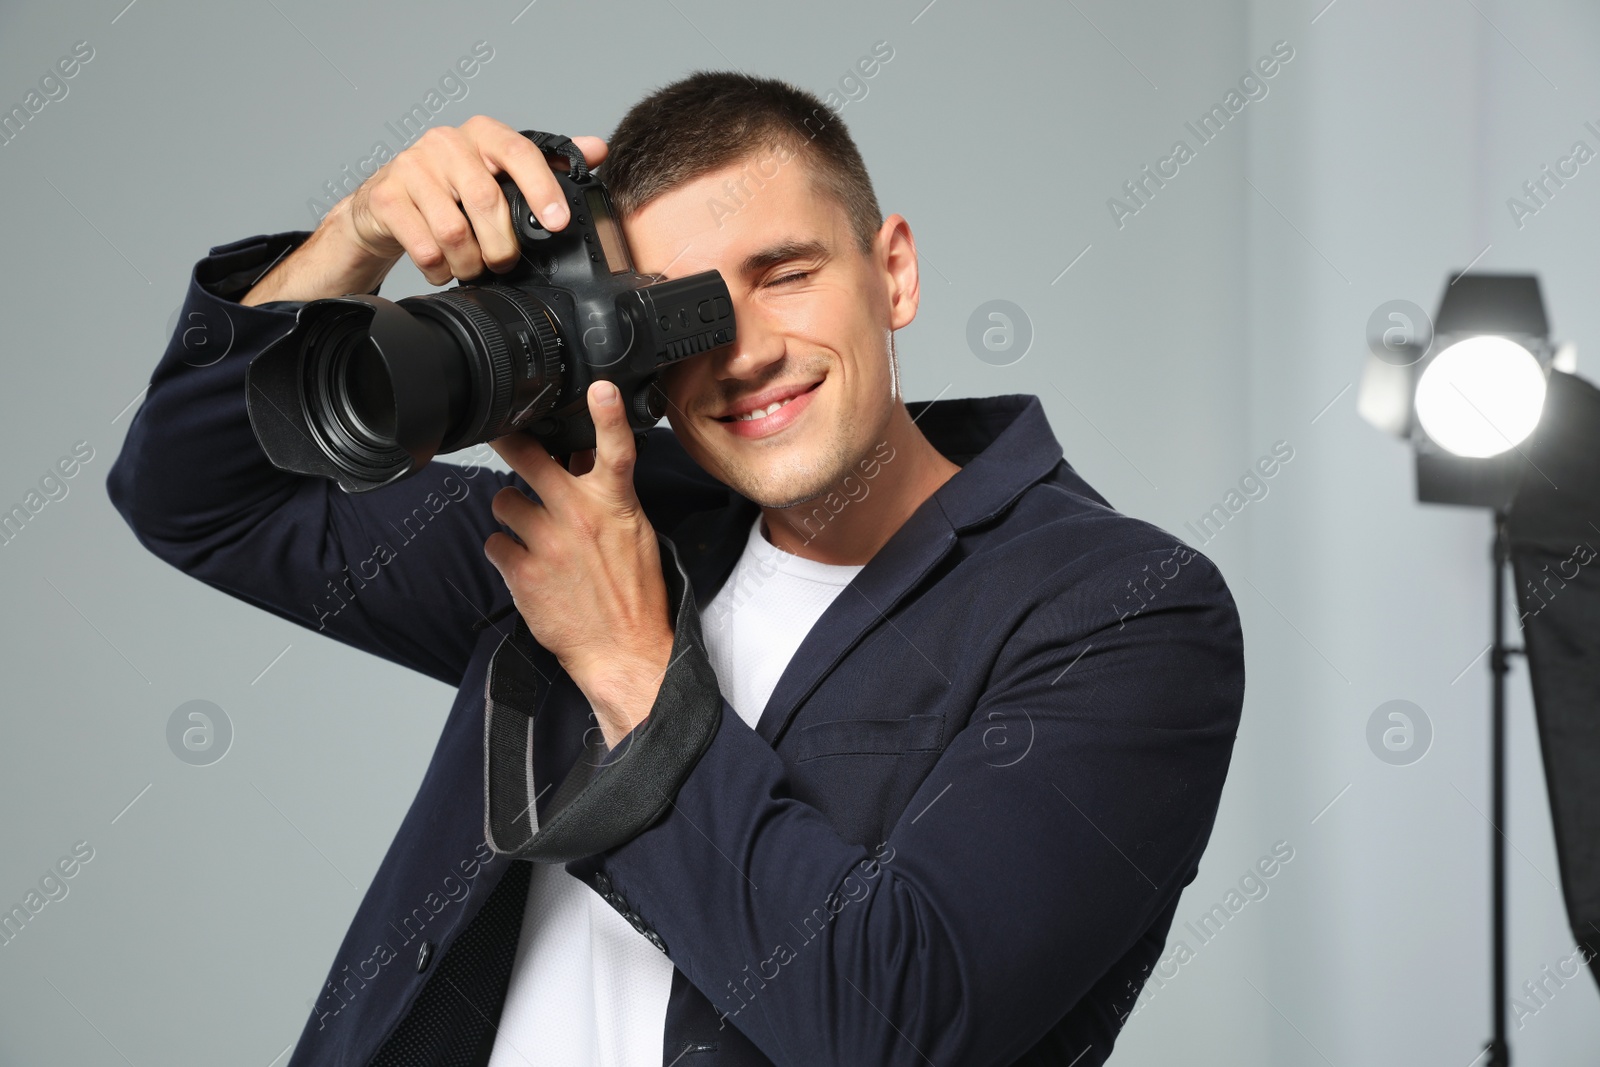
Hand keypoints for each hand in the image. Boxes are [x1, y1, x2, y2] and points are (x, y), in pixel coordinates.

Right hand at [243, 117, 608, 303]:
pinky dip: (439, 269)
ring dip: (469, 263)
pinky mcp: (384, 197)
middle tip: (504, 263)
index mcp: (480, 134)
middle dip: (502, 244)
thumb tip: (596, 149)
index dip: (543, 187)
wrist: (384, 205)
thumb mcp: (499, 173)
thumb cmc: (451, 190)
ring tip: (471, 269)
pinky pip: (423, 246)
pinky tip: (442, 269)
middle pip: (486, 200)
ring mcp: (410, 167)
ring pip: (454, 230)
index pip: (519, 150)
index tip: (558, 222)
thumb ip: (546, 162)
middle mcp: (444, 143)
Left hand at [483, 381, 673, 748]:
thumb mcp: (634, 534)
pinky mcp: (523, 572)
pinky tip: (525, 566)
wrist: (624, 650)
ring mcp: (548, 543)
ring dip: (512, 514)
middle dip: (511, 442)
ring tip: (531, 534)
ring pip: (503, 502)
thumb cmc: (633, 593)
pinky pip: (495, 544)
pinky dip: (506, 553)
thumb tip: (581, 462)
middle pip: (529, 459)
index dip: (606, 414)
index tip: (598, 387)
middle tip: (503, 434)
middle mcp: (579, 517)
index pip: (614, 449)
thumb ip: (606, 496)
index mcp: (615, 504)